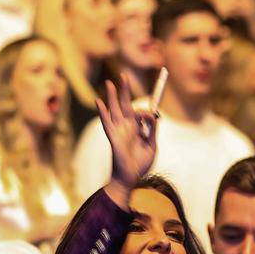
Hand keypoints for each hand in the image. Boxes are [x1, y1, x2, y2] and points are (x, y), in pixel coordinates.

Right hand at [97, 70, 158, 189]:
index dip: (146, 109)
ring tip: (110, 82)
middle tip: (124, 75)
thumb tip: (155, 116)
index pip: (140, 112)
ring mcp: (119, 131)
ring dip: (112, 96)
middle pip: (125, 104)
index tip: (153, 108)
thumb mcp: (152, 146)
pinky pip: (107, 122)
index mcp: (136, 129)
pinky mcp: (113, 137)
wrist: (131, 178)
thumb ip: (153, 131)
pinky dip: (103, 112)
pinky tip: (99, 101)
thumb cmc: (140, 164)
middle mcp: (126, 127)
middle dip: (125, 90)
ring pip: (114, 109)